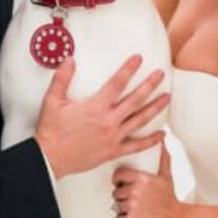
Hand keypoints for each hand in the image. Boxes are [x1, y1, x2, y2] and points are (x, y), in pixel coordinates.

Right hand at [35, 56, 168, 178]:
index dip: (129, 69)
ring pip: (140, 120)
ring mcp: (113, 137)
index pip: (117, 83)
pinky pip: (136, 146)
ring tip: (167, 98)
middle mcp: (108, 121)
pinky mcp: (113, 151)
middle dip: (150, 85)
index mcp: (95, 107)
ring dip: (155, 108)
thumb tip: (69, 60)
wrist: (50, 159)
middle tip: (160, 74)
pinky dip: (151, 141)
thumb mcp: (52, 101)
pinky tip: (162, 135)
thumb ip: (62, 79)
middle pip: (135, 99)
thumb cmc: (52, 131)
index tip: (138, 59)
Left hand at [112, 142, 187, 217]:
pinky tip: (135, 217)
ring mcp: (132, 206)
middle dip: (123, 195)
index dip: (119, 179)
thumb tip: (163, 143)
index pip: (119, 174)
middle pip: (116, 191)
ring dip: (123, 207)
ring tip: (137, 208)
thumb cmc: (170, 201)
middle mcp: (135, 192)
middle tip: (134, 198)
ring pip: (116, 205)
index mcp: (142, 179)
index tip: (122, 183)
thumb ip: (163, 158)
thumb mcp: (166, 177)